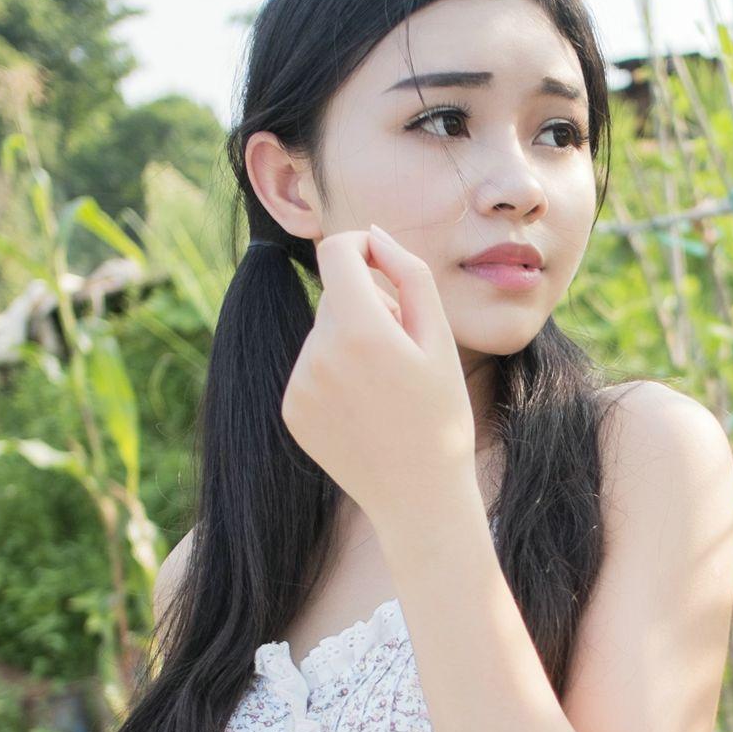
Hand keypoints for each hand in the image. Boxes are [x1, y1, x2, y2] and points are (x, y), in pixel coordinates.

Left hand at [280, 223, 475, 532]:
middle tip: (405, 352)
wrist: (419, 497)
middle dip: (368, 305)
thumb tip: (373, 233)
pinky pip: (311, 367)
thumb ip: (408, 273)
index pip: (338, 251)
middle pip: (336, 295)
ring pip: (323, 332)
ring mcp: (299, 384)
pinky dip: (335, 373)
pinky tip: (365, 409)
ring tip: (386, 387)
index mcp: (359, 330)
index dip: (362, 247)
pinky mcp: (291, 410)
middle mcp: (318, 354)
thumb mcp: (440, 339)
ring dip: (351, 341)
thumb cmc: (441, 415)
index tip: (383, 263)